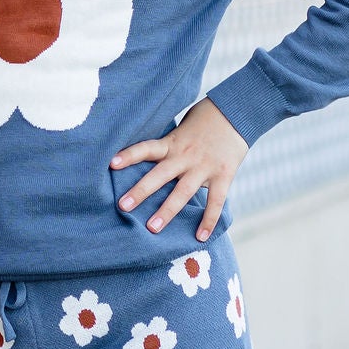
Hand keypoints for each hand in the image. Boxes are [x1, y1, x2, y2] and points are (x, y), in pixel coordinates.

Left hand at [110, 98, 247, 239]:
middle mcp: (185, 155)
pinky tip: (200, 237)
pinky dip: (208, 220)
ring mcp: (204, 167)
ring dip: (167, 211)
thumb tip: (145, 157)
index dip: (129, 155)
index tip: (111, 164)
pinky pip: (215, 201)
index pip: (147, 148)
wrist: (238, 111)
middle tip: (123, 206)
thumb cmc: (205, 118)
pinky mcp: (223, 175)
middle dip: (141, 191)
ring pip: (183, 192)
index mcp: (173, 142)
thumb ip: (167, 143)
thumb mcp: (182, 126)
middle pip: (160, 175)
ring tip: (152, 228)